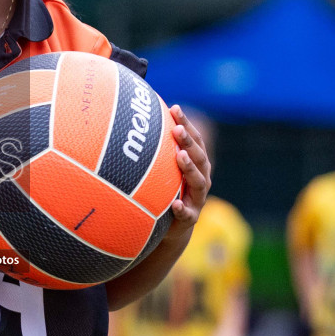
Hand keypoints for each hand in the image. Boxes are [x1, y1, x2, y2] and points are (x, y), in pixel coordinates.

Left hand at [162, 106, 210, 241]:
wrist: (173, 227)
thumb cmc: (166, 191)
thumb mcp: (164, 170)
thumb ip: (157, 150)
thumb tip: (132, 121)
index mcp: (197, 164)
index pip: (195, 140)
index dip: (186, 124)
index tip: (174, 108)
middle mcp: (202, 178)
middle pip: (199, 157)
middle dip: (188, 142)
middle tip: (177, 129)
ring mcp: (198, 198)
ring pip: (199, 183)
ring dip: (190, 169)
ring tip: (180, 157)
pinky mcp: (191, 218)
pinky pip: (187, 213)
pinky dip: (182, 208)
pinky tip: (174, 203)